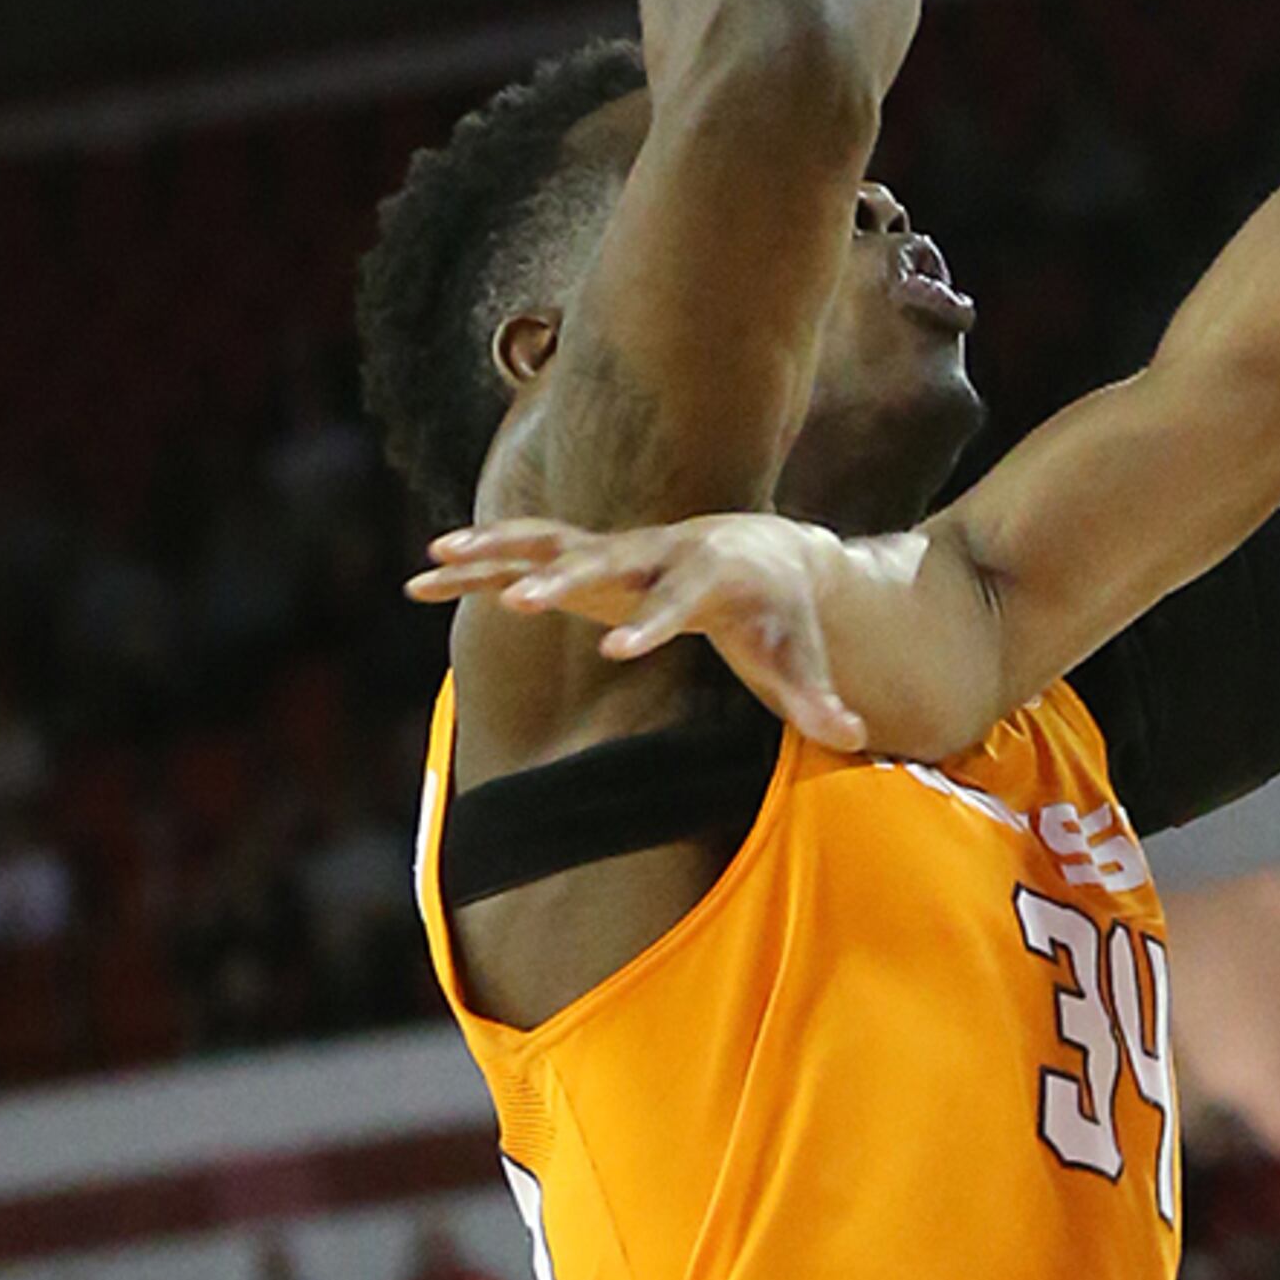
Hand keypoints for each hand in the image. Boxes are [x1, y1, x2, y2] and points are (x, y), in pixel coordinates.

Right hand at [413, 510, 872, 754]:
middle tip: (517, 601)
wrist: (759, 549)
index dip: (652, 626)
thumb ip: (820, 698)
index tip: (620, 652)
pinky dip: (475, 560)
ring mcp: (610, 550)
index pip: (676, 603)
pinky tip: (424, 576)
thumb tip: (856, 735)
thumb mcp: (802, 657)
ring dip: (490, 553)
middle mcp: (650, 553)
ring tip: (432, 561)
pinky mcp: (583, 557)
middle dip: (558, 581)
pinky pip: (520, 550)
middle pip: (599, 563)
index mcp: (705, 578)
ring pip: (544, 543)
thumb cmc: (781, 613)